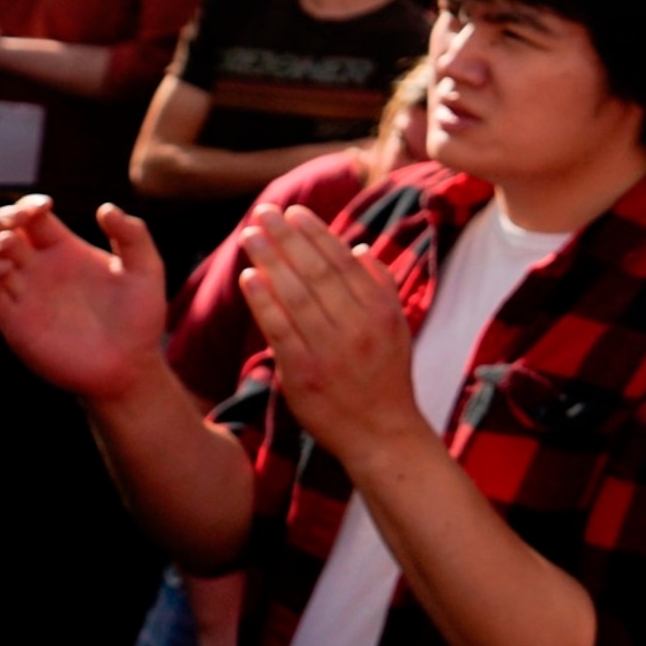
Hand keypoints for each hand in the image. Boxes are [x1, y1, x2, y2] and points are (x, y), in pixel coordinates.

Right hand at [0, 197, 169, 401]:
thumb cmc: (140, 318)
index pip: (28, 216)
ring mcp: (22, 293)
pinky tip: (7, 270)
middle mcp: (36, 268)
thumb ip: (133, 235)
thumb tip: (105, 208)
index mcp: (63, 249)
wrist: (131, 366)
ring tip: (8, 245)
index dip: (27, 205)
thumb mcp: (146, 270)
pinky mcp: (12, 321)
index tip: (44, 206)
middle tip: (17, 220)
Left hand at [236, 206, 426, 466]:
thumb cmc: (387, 378)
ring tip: (249, 235)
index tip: (294, 212)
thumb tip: (359, 247)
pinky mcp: (304, 373)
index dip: (317, 233)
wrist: (382, 433)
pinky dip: (263, 302)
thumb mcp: (397, 328)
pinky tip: (248, 278)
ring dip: (270, 260)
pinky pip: (280, 330)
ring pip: (296, 295)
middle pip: (316, 272)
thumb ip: (381, 286)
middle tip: (264, 212)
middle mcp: (357, 326)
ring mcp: (330, 350)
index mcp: (380, 311)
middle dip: (287, 238)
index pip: (344, 261)